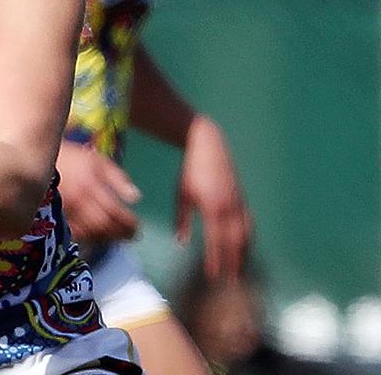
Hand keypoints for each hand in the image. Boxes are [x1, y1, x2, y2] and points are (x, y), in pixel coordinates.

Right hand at [55, 140, 140, 243]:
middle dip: (120, 233)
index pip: (114, 212)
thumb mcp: (99, 162)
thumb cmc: (74, 158)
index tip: (137, 225)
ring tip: (116, 236)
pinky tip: (97, 235)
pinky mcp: (55, 216)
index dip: (128, 222)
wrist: (40, 157)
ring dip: (106, 237)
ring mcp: (65, 210)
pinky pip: (74, 233)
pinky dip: (88, 237)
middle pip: (102, 226)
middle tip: (131, 235)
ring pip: (89, 232)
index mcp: (90, 186)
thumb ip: (118, 178)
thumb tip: (136, 198)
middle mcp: (78, 201)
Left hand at [177, 115, 251, 279]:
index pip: (215, 241)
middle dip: (233, 263)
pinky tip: (245, 248)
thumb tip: (181, 243)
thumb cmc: (191, 171)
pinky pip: (249, 224)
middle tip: (231, 283)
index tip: (213, 276)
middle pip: (235, 243)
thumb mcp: (182, 195)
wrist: (210, 147)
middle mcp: (230, 208)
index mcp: (213, 208)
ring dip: (244, 254)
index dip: (215, 260)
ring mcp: (239, 204)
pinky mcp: (243, 200)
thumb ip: (182, 220)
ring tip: (241, 271)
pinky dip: (248, 239)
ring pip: (246, 235)